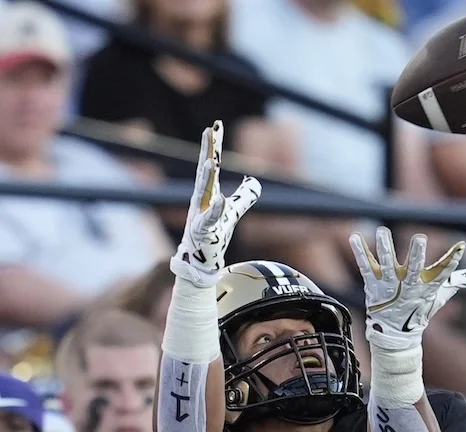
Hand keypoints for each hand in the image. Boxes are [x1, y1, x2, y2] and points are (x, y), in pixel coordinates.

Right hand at [172, 121, 260, 286]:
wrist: (202, 261)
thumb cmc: (214, 235)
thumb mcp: (232, 212)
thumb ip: (243, 196)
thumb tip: (254, 180)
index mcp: (207, 193)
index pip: (211, 165)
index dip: (213, 146)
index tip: (216, 125)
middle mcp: (201, 200)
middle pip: (205, 171)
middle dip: (208, 151)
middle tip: (210, 130)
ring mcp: (200, 215)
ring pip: (203, 192)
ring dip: (206, 177)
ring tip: (210, 160)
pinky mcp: (203, 233)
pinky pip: (208, 220)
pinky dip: (215, 211)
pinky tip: (220, 200)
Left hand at [350, 226, 465, 350]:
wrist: (396, 333)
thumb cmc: (421, 308)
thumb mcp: (441, 294)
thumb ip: (460, 279)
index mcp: (427, 287)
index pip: (442, 273)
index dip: (452, 260)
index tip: (460, 247)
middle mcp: (409, 286)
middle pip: (413, 269)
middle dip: (416, 254)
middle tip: (420, 238)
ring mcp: (389, 286)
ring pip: (386, 265)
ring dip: (384, 248)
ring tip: (381, 230)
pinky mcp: (373, 285)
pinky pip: (366, 267)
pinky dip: (360, 252)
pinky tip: (354, 236)